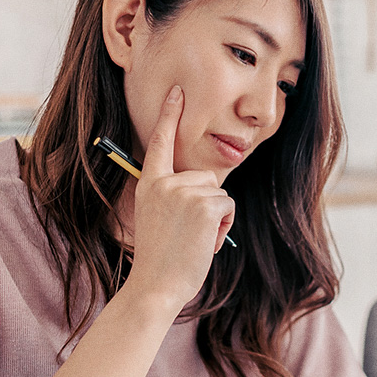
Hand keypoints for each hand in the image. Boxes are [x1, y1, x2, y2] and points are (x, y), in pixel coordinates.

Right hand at [124, 85, 234, 309]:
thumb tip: (208, 187)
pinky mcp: (204, 204)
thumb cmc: (161, 259)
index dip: (169, 115)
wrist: (155, 285)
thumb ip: (175, 197)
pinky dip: (223, 225)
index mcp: (149, 185)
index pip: (160, 143)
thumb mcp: (159, 219)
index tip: (177, 91)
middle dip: (207, 204)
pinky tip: (205, 242)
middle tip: (187, 234)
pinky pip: (227, 205)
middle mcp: (164, 183)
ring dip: (216, 218)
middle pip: (206, 177)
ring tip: (194, 240)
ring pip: (219, 193)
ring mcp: (183, 191)